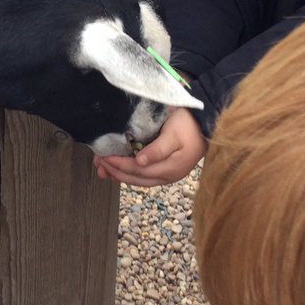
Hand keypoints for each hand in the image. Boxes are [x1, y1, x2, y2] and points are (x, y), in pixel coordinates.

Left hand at [93, 107, 207, 186]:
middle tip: (98, 163)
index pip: (137, 171)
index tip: (104, 157)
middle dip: (114, 171)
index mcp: (170, 169)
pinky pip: (143, 176)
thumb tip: (139, 162)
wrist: (206, 124)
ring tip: (102, 169)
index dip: (119, 165)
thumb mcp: (174, 134)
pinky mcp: (165, 170)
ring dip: (119, 174)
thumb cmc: (189, 126)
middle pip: (135, 178)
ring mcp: (166, 175)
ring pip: (138, 179)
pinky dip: (128, 173)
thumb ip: (158, 149)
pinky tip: (117, 169)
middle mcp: (167, 176)